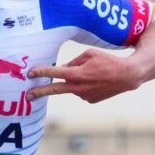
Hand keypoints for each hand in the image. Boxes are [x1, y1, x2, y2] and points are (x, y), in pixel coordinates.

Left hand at [27, 49, 141, 102]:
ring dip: (75, 80)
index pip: (55, 73)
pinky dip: (85, 85)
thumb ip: (74, 61)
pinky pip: (81, 90)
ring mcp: (84, 96)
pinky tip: (96, 81)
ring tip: (93, 73)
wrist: (127, 76)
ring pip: (72, 86)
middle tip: (27, 96)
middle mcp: (78, 87)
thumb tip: (63, 69)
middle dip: (40, 92)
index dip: (41, 72)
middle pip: (55, 90)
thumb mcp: (89, 54)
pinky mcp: (90, 100)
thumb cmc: (108, 61)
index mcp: (77, 74)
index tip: (30, 73)